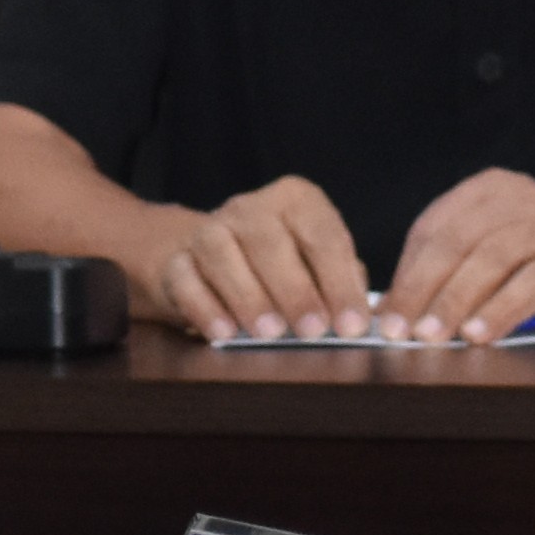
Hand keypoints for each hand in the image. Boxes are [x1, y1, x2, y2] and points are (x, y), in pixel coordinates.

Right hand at [148, 176, 371, 336]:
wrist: (212, 263)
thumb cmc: (282, 269)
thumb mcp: (319, 267)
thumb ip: (342, 283)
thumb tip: (358, 316)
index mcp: (296, 201)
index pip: (323, 235)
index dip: (340, 282)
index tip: (353, 324)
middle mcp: (251, 208)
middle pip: (270, 242)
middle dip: (295, 289)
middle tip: (313, 331)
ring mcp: (209, 230)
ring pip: (222, 253)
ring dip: (248, 296)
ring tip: (269, 333)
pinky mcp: (176, 260)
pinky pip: (185, 278)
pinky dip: (205, 307)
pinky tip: (225, 333)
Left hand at [371, 171, 534, 340]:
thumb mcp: (507, 264)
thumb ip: (461, 276)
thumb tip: (397, 312)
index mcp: (494, 191)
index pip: (434, 229)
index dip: (405, 274)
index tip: (382, 317)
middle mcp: (523, 198)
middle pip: (457, 241)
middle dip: (421, 290)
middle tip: (396, 332)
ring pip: (493, 258)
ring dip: (456, 301)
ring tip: (431, 337)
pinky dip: (503, 310)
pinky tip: (481, 335)